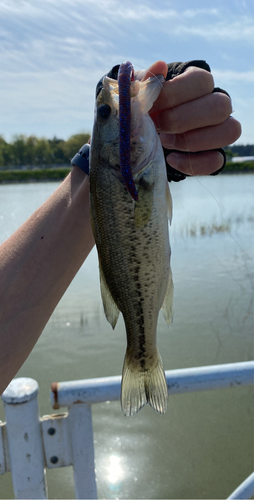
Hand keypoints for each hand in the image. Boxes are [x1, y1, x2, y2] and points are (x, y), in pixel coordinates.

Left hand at [144, 61, 241, 175]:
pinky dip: (192, 163)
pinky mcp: (213, 156)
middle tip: (158, 125)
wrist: (140, 135)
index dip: (176, 93)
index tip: (152, 105)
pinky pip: (216, 161)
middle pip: (220, 106)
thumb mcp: (139, 93)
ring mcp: (218, 132)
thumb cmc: (143, 108)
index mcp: (198, 84)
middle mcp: (215, 105)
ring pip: (228, 132)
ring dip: (192, 140)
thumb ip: (145, 81)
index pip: (202, 81)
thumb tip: (160, 67)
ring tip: (164, 141)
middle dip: (183, 119)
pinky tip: (171, 159)